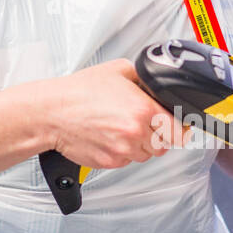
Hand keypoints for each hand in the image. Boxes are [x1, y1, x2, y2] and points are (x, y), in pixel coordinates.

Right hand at [27, 58, 185, 170]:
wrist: (52, 112)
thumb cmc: (79, 92)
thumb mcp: (119, 70)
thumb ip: (144, 79)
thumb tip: (158, 87)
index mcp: (143, 110)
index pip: (179, 131)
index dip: (179, 128)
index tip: (176, 127)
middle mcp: (136, 133)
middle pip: (164, 145)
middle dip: (158, 135)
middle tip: (143, 123)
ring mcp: (123, 150)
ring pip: (146, 155)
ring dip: (140, 145)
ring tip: (121, 128)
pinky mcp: (110, 162)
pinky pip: (127, 161)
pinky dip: (123, 152)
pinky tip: (110, 136)